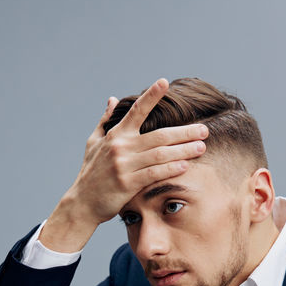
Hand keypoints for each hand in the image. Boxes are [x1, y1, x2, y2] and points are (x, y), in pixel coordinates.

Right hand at [40, 78, 207, 252]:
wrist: (82, 203)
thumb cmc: (91, 173)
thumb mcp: (94, 143)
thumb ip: (105, 121)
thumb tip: (112, 100)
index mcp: (115, 135)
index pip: (136, 110)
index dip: (151, 96)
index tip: (164, 82)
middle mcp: (120, 146)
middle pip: (159, 135)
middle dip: (184, 132)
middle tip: (204, 130)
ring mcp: (123, 165)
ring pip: (160, 154)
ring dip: (183, 150)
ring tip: (201, 147)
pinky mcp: (127, 183)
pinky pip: (153, 174)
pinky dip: (170, 169)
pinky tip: (185, 166)